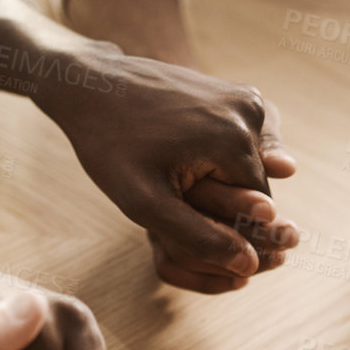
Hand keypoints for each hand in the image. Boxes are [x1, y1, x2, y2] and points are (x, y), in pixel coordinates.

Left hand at [37, 48, 299, 292]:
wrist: (91, 84)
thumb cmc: (110, 144)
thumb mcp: (145, 202)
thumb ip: (199, 237)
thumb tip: (249, 265)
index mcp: (234, 141)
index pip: (258, 212)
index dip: (225, 229)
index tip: (185, 226)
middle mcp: (249, 113)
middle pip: (256, 188)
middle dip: (223, 204)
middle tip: (171, 198)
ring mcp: (244, 98)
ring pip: (250, 166)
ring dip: (222, 181)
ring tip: (172, 172)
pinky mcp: (237, 92)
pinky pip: (243, 142)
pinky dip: (222, 156)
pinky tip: (183, 153)